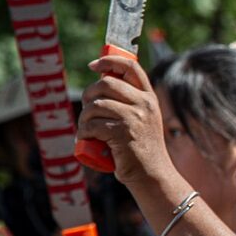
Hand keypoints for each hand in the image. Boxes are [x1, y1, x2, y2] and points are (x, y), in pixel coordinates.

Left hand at [76, 56, 173, 188]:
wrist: (152, 174)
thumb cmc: (140, 148)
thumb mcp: (141, 120)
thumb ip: (129, 103)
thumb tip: (100, 84)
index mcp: (149, 97)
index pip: (131, 67)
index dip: (110, 61)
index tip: (94, 66)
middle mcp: (144, 103)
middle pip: (105, 83)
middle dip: (89, 96)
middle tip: (87, 112)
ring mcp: (134, 117)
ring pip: (96, 105)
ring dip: (84, 118)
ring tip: (87, 130)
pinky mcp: (122, 132)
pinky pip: (92, 124)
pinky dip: (84, 132)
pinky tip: (87, 140)